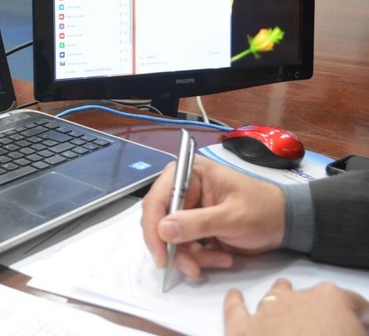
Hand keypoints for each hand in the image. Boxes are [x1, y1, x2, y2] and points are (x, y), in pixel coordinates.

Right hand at [141, 155, 284, 277]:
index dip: (154, 228)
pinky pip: (184, 247)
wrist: (286, 223)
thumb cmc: (264, 210)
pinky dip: (200, 257)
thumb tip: (163, 229)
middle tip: (192, 267)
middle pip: (160, 222)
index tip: (162, 256)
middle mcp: (183, 189)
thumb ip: (197, 223)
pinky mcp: (194, 226)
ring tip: (219, 260)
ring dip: (192, 256)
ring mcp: (188, 209)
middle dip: (176, 248)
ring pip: (171, 239)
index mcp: (189, 173)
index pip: (157, 199)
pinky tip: (223, 257)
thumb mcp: (232, 217)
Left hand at [225, 278, 368, 334]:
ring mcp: (268, 311)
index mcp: (332, 301)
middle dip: (319, 310)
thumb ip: (355, 330)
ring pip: (275, 296)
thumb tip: (353, 329)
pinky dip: (234, 301)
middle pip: (312, 298)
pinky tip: (234, 294)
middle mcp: (297, 299)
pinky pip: (235, 310)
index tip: (359, 326)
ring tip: (283, 287)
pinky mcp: (242, 327)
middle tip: (325, 326)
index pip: (352, 303)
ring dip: (280, 294)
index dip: (357, 317)